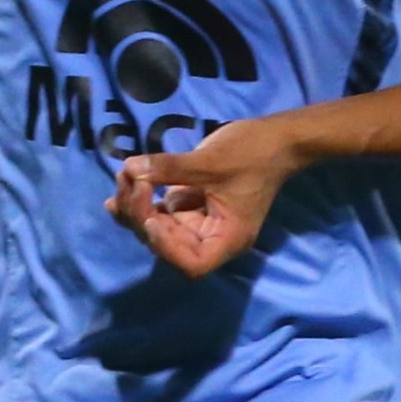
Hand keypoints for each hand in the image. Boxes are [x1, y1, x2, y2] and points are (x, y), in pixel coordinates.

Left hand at [111, 117, 299, 276]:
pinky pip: (160, 210)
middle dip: (141, 217)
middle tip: (128, 181)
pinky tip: (124, 182)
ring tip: (124, 176)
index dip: (166, 247)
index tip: (151, 217)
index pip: (192, 263)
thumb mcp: (210, 161)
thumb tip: (130, 169)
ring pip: (158, 227)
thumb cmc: (253, 153)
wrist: (276, 138)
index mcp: (228, 238)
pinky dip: (141, 198)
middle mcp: (212, 236)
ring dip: (135, 206)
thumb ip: (168, 169)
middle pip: (167, 245)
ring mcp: (200, 221)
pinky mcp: (192, 205)